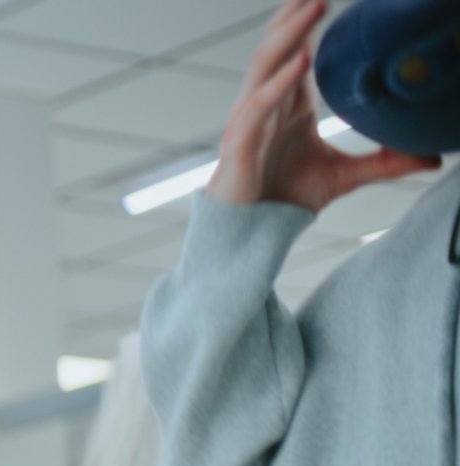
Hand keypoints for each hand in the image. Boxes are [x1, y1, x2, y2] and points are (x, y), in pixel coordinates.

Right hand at [209, 0, 438, 211]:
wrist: (251, 236)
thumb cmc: (285, 198)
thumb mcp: (346, 176)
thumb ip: (385, 162)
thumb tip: (433, 158)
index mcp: (286, 104)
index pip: (294, 51)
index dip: (307, 21)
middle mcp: (264, 103)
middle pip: (276, 46)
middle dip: (295, 14)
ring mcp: (249, 120)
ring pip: (264, 65)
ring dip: (288, 34)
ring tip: (312, 5)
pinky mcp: (239, 143)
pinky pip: (258, 105)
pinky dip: (279, 82)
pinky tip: (301, 61)